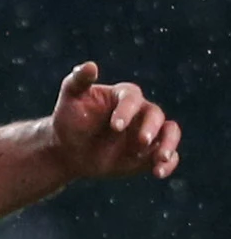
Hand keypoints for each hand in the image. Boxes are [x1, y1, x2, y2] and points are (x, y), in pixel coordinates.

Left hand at [49, 62, 181, 181]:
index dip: (126, 111)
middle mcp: (141, 113)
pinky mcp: (149, 154)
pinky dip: (169, 163)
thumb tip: (90, 66)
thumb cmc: (69, 119)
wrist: (67, 149)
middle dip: (150, 127)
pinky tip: (159, 173)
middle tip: (140, 141)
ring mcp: (148, 133)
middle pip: (155, 115)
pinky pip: (167, 156)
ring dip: (169, 144)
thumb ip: (78, 81)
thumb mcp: (70, 99)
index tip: (115, 126)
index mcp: (124, 97)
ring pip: (169, 133)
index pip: (132, 98)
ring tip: (160, 158)